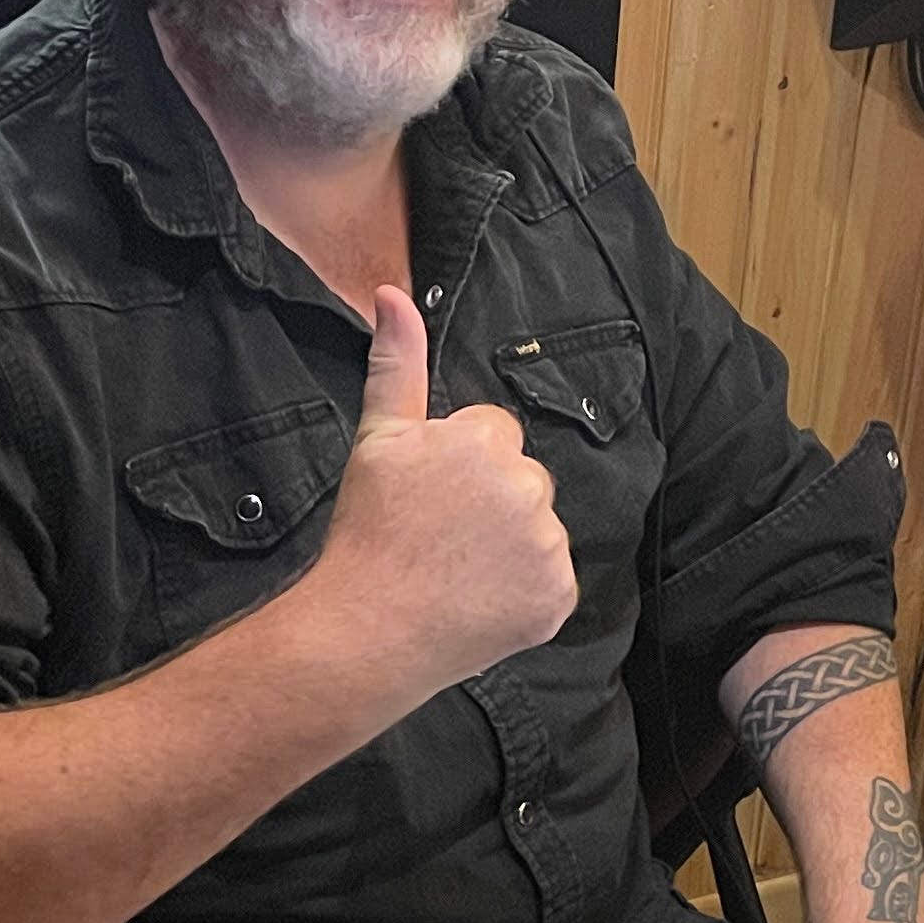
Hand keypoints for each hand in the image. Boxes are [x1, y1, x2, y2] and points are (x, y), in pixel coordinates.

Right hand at [296, 287, 577, 700]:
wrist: (367, 628)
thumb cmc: (366, 533)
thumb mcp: (377, 438)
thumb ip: (396, 362)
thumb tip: (393, 294)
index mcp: (485, 439)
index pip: (495, 437)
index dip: (459, 469)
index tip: (429, 500)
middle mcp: (525, 485)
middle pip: (525, 481)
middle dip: (492, 504)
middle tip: (441, 539)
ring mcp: (546, 544)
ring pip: (541, 530)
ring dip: (511, 548)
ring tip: (457, 572)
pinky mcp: (557, 595)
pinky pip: (553, 582)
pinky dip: (525, 595)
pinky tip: (480, 602)